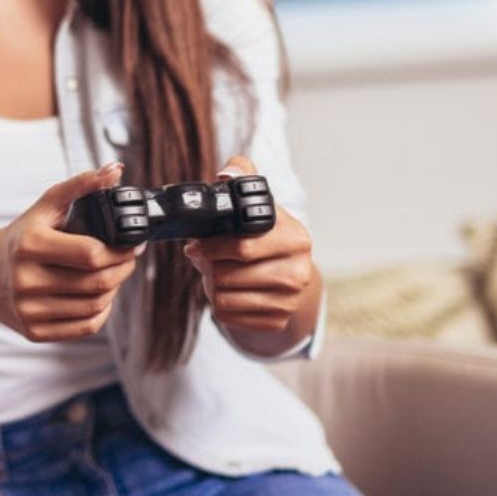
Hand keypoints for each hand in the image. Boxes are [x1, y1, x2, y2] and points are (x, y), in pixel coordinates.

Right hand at [0, 164, 141, 341]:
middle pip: (97, 283)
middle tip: (128, 258)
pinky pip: (84, 327)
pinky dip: (100, 312)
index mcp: (29, 245)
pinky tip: (98, 296)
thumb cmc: (22, 237)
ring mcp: (28, 310)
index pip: (91, 254)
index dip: (121, 250)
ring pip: (95, 306)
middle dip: (123, 269)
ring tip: (112, 275)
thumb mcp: (45, 207)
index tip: (132, 243)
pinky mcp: (33, 332)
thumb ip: (81, 186)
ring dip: (114, 290)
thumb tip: (115, 170)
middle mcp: (25, 280)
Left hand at [184, 156, 318, 338]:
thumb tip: (228, 173)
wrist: (289, 272)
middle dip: (209, 266)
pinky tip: (230, 290)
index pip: (243, 247)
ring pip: (223, 298)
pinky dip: (220, 304)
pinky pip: (227, 316)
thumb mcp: (258, 203)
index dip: (212, 246)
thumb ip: (241, 177)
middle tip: (208, 258)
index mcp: (295, 238)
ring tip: (220, 272)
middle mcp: (299, 272)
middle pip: (228, 275)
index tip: (197, 244)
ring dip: (212, 285)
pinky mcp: (277, 321)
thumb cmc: (265, 235)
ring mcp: (290, 300)